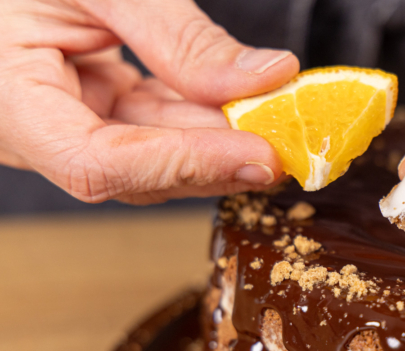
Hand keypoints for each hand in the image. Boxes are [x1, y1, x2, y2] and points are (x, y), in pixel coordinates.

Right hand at [0, 0, 298, 203]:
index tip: (255, 154)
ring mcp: (66, 126)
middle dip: (220, 156)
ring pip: (156, 154)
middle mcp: (34, 131)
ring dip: (220, 138)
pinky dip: (203, 118)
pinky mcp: (95, 113)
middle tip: (288, 137)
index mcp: (10, 101)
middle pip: (139, 171)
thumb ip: (179, 36)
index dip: (183, 165)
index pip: (97, 164)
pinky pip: (155, 128)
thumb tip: (266, 78)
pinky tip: (244, 107)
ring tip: (275, 118)